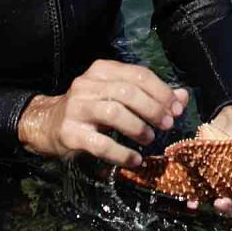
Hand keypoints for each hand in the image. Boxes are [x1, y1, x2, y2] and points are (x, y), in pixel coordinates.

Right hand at [16, 59, 187, 169]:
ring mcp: (76, 108)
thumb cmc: (91, 109)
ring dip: (137, 127)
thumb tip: (182, 97)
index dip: (161, 91)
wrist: (49, 124)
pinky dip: (121, 153)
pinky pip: (100, 143)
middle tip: (166, 125)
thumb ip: (150, 96)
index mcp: (102, 70)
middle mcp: (87, 85)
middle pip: (127, 92)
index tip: (176, 109)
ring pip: (113, 112)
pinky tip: (134, 160)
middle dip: (152, 109)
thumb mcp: (118, 97)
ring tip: (149, 139)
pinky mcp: (70, 133)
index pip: (138, 74)